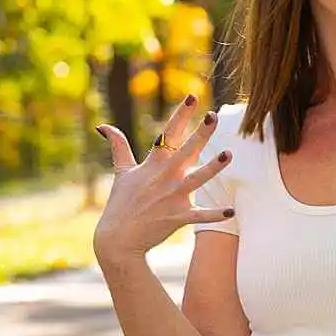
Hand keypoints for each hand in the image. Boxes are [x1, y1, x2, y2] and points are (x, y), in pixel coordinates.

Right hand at [93, 96, 233, 264]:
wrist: (117, 239)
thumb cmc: (122, 203)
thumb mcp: (122, 172)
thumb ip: (118, 147)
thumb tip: (104, 126)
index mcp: (153, 164)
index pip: (169, 133)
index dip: (181, 114)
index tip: (193, 96)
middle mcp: (164, 177)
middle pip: (186, 151)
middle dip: (200, 133)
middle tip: (214, 116)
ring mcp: (171, 197)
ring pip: (196, 179)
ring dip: (212, 168)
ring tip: (228, 154)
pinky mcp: (177, 217)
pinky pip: (199, 215)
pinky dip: (215, 214)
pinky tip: (231, 211)